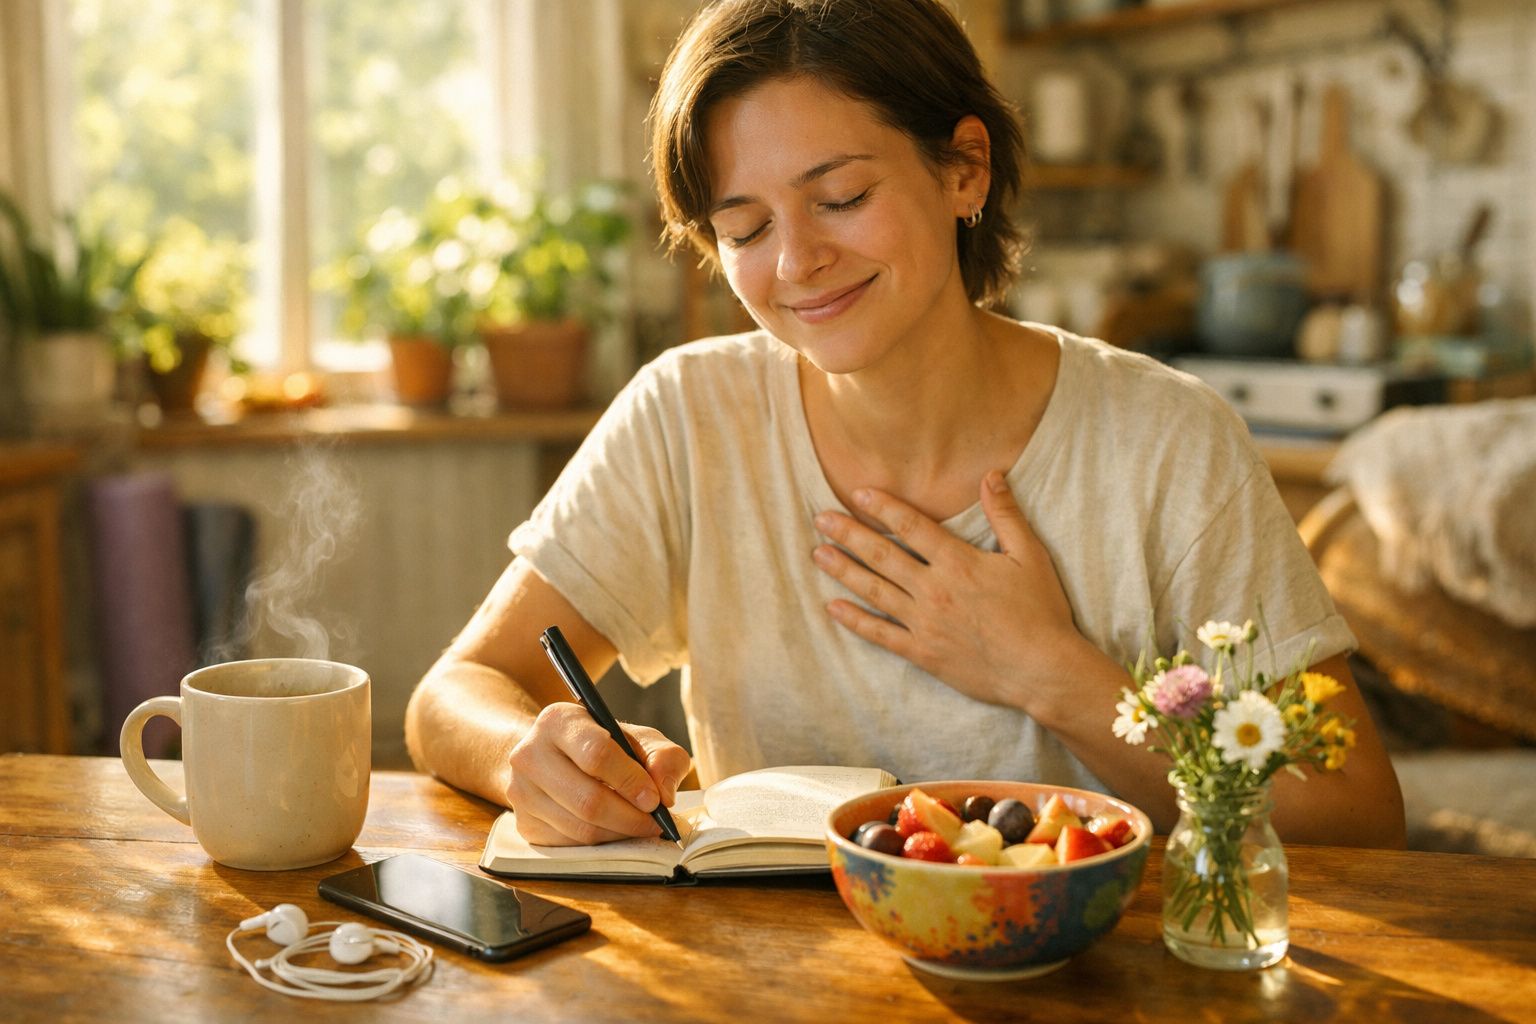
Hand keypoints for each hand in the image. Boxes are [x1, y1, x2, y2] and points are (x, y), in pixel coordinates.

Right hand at [505, 702, 692, 845]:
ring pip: (580, 828)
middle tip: (655, 822)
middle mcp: (529, 754)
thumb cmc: (602, 744)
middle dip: (630, 817)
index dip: (630, 780)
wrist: (551, 756)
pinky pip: (570, 844)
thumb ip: (662, 757)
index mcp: (558, 721)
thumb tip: (665, 795)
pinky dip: (601, 843)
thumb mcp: (637, 737)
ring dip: (619, 833)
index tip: (655, 799)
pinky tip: (615, 830)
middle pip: (587, 799)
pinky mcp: (524, 824)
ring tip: (640, 826)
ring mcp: (520, 792)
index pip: (596, 754)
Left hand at [811, 470, 1085, 710]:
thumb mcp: (1030, 555)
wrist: (1041, 670)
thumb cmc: (1040, 611)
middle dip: (849, 535)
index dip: (882, 507)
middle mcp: (934, 590)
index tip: (857, 494)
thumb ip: (1006, 515)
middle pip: (882, 556)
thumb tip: (991, 475)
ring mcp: (925, 623)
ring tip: (818, 554)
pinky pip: (881, 635)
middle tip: (820, 519)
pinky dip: (855, 621)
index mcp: (958, 562)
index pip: (911, 526)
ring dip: (844, 571)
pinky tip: (833, 608)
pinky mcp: (923, 653)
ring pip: (875, 591)